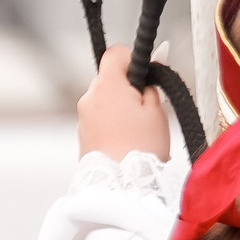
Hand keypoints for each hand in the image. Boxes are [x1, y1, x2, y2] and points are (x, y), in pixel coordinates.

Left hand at [78, 43, 170, 160]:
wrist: (123, 187)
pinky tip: (126, 142)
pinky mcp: (82, 137)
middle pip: (109, 79)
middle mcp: (89, 98)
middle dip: (128, 87)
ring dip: (119, 107)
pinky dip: (111, 124)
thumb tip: (158, 54)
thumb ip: (153, 81)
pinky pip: (99, 120)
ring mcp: (83, 118)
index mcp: (107, 86)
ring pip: (104, 100)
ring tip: (138, 131)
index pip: (115, 53)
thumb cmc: (143, 147)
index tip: (146, 76)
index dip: (133, 59)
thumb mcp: (157, 110)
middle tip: (147, 108)